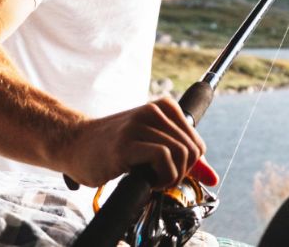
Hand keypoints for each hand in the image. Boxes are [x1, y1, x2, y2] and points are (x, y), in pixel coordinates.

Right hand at [62, 97, 218, 188]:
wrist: (74, 144)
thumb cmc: (114, 147)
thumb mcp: (153, 146)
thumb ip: (184, 159)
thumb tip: (213, 177)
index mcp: (163, 107)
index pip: (197, 143)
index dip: (188, 166)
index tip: (169, 172)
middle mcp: (153, 111)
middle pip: (192, 150)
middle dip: (180, 173)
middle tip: (159, 179)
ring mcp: (139, 125)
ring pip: (180, 154)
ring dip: (169, 177)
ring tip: (151, 180)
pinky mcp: (126, 143)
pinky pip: (163, 157)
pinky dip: (161, 176)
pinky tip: (146, 181)